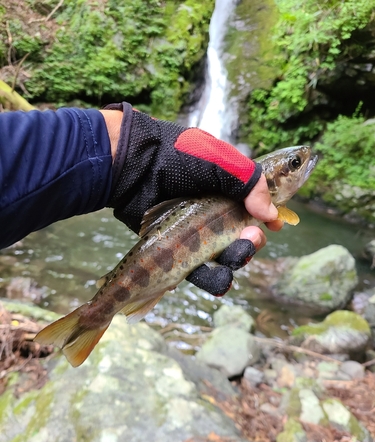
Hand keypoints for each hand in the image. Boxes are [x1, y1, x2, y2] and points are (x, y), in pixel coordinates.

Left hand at [100, 104, 281, 295]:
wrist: (130, 167)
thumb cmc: (174, 158)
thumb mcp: (219, 160)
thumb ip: (249, 182)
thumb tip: (270, 215)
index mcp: (226, 190)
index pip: (254, 208)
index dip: (268, 219)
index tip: (277, 225)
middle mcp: (213, 214)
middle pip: (242, 238)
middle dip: (252, 242)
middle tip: (252, 237)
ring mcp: (195, 235)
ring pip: (224, 259)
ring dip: (237, 262)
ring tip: (236, 257)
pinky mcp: (177, 253)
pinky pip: (199, 273)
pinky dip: (211, 280)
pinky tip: (220, 282)